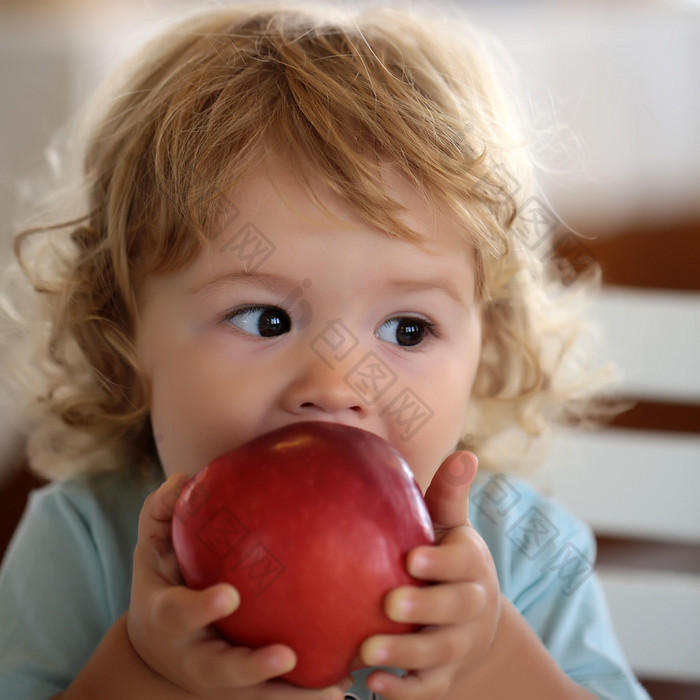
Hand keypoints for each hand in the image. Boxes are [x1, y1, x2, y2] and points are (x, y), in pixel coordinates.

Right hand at [127, 473, 350, 698]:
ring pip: (254, 696)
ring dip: (291, 694)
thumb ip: (162, 513)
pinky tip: (343, 684)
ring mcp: (219, 679)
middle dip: (250, 666)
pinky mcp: (242, 690)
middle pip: (219, 671)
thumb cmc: (163, 583)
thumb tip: (183, 479)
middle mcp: (193, 656)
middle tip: (285, 654)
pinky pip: (275, 696)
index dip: (202, 608)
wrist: (156, 648)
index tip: (231, 595)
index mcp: (167, 619)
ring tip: (334, 687)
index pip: (180, 614)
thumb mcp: (152, 550)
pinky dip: (304, 693)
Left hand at [359, 452, 500, 698]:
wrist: (475, 621)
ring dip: (406, 654)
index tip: (411, 559)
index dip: (441, 563)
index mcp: (470, 564)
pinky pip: (428, 688)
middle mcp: (471, 606)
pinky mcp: (445, 676)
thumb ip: (449, 495)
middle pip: (457, 609)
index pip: (463, 562)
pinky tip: (372, 686)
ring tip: (367, 652)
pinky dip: (403, 691)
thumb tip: (464, 454)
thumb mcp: (452, 527)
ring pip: (440, 653)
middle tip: (389, 604)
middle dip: (426, 608)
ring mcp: (460, 644)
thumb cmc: (448, 560)